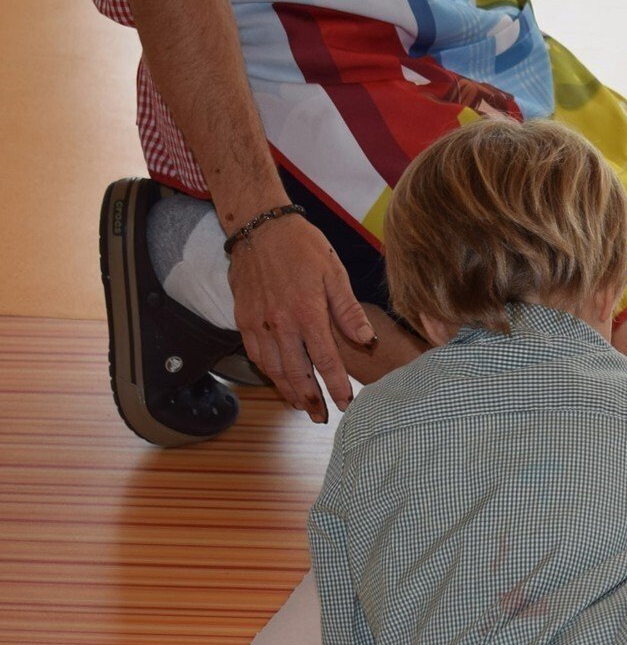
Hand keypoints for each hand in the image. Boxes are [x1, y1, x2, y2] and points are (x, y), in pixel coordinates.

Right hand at [227, 214, 376, 421]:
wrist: (259, 226)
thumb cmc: (302, 246)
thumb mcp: (334, 273)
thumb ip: (348, 311)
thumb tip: (366, 341)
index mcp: (307, 313)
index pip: (326, 360)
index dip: (337, 386)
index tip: (347, 404)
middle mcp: (280, 323)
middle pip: (296, 373)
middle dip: (310, 399)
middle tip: (321, 418)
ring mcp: (258, 323)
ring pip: (273, 369)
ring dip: (287, 391)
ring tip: (301, 406)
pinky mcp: (242, 318)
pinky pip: (255, 354)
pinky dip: (267, 373)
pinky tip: (278, 380)